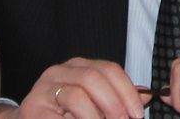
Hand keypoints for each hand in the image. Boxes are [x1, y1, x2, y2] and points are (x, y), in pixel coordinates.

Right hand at [0, 57, 150, 118]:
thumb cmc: (65, 115)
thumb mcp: (94, 104)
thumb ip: (116, 98)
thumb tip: (146, 96)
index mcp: (78, 66)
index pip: (109, 69)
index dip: (127, 90)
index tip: (138, 113)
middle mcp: (60, 70)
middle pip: (95, 78)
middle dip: (114, 104)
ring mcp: (44, 87)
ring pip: (78, 95)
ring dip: (97, 117)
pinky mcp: (34, 106)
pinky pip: (63, 113)